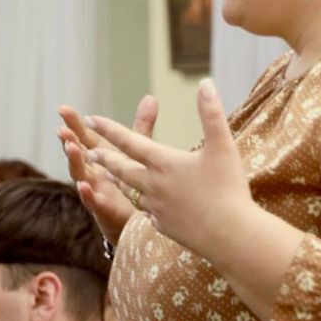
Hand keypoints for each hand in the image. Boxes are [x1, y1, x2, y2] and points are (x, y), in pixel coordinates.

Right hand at [57, 94, 158, 244]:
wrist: (139, 220)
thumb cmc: (133, 184)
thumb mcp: (137, 152)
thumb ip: (141, 126)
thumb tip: (151, 97)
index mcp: (100, 156)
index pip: (84, 136)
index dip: (74, 123)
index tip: (63, 108)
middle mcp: (93, 171)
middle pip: (78, 153)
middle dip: (69, 141)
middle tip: (62, 129)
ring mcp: (96, 189)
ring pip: (81, 174)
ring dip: (74, 162)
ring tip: (71, 148)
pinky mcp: (103, 209)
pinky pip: (93, 201)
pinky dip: (87, 194)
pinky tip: (83, 185)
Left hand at [83, 78, 253, 261]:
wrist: (230, 237)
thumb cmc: (228, 189)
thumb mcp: (223, 146)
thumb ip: (211, 113)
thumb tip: (205, 83)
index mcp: (163, 163)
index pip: (129, 141)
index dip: (109, 128)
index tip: (90, 118)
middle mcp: (153, 185)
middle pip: (122, 168)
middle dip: (105, 157)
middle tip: (90, 149)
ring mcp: (156, 209)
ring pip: (131, 191)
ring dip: (120, 180)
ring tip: (112, 175)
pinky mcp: (164, 227)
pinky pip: (148, 213)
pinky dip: (144, 205)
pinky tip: (147, 207)